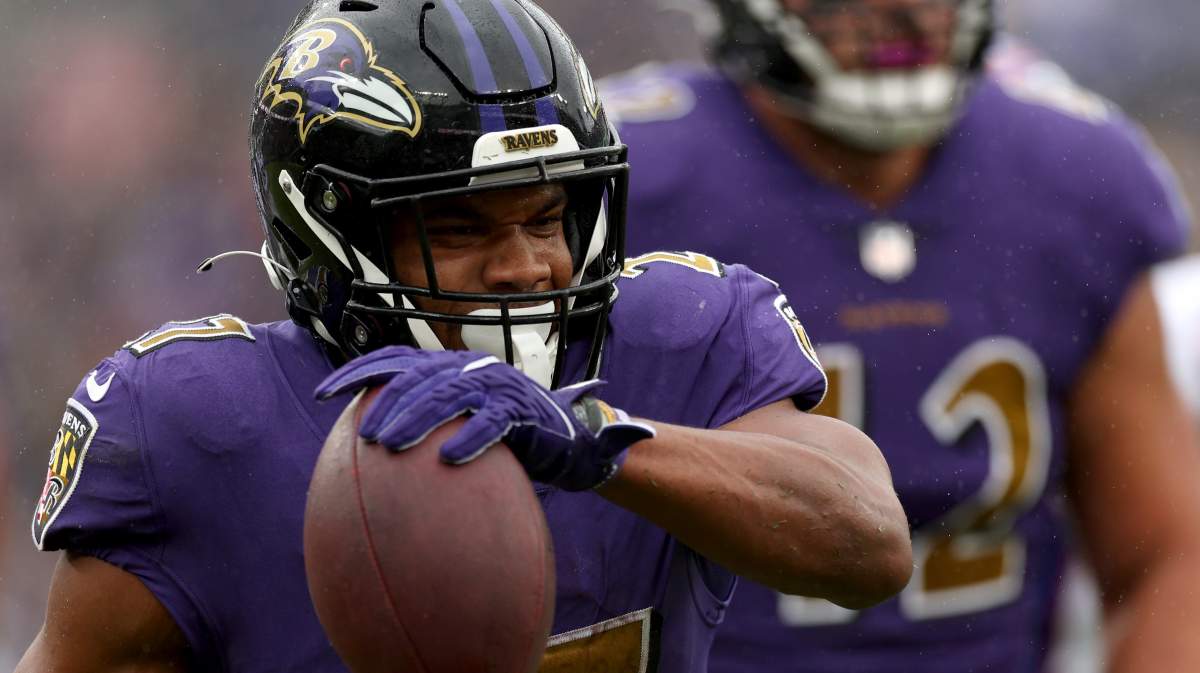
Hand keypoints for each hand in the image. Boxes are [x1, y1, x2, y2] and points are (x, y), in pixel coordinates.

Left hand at [316, 346, 654, 490]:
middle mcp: (470, 368)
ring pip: (449, 396)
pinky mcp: (521, 411)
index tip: (323, 395)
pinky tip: (449, 458)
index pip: (396, 360)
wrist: (568, 441)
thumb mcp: (460, 421)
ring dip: (418, 420)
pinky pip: (492, 423)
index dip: (359, 372)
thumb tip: (363, 436)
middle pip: (419, 377)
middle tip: (365, 436)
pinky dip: (470, 438)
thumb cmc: (505, 435)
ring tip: (391, 447)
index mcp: (450, 366)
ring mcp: (496, 386)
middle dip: (387, 403)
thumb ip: (424, 417)